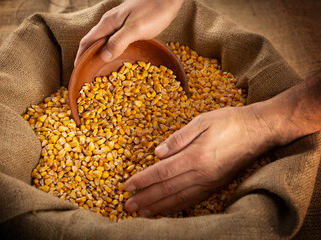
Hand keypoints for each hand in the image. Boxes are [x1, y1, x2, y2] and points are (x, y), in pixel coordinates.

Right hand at [74, 0, 183, 65]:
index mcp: (108, 23)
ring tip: (99, 69)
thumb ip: (119, 41)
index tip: (77, 71)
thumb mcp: (136, 29)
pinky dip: (111, 50)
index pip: (87, 41)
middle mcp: (110, 22)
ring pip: (103, 40)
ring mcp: (119, 23)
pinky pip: (114, 40)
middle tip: (87, 73)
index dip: (80, 56)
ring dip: (99, 54)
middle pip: (93, 41)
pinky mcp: (128, 25)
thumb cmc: (154, 11)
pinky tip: (116, 57)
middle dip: (87, 57)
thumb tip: (103, 56)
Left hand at [124, 105, 276, 216]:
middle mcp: (201, 174)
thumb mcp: (202, 121)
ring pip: (179, 199)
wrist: (259, 131)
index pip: (162, 173)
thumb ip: (178, 138)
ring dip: (158, 207)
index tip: (126, 186)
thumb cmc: (229, 121)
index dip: (142, 180)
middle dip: (145, 198)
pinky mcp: (216, 185)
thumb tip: (157, 153)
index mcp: (195, 156)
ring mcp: (210, 182)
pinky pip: (193, 200)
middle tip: (127, 206)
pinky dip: (177, 207)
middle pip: (167, 189)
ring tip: (141, 214)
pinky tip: (166, 210)